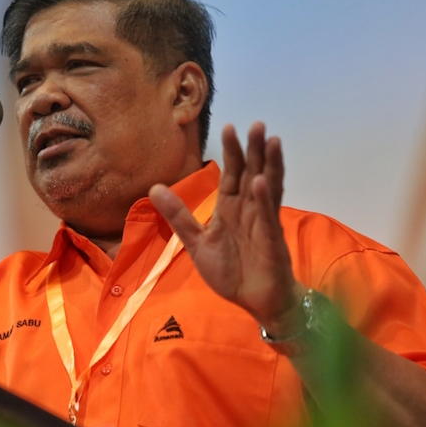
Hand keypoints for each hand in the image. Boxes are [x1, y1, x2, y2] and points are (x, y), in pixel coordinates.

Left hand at [149, 122, 305, 333]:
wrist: (254, 302)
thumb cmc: (231, 272)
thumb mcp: (196, 242)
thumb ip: (178, 216)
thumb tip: (154, 187)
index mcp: (232, 209)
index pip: (232, 175)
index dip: (232, 152)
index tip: (229, 128)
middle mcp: (250, 211)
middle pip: (252, 174)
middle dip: (253, 150)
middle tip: (255, 124)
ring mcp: (263, 224)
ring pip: (267, 188)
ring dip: (268, 165)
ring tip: (269, 140)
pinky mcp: (271, 241)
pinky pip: (267, 217)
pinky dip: (264, 200)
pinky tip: (260, 182)